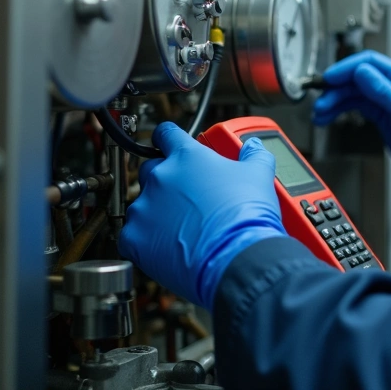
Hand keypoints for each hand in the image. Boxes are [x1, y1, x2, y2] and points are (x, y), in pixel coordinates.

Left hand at [118, 122, 285, 308]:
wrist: (235, 256)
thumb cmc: (245, 216)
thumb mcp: (259, 176)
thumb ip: (254, 155)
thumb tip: (253, 147)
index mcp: (187, 157)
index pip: (166, 134)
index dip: (168, 138)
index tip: (169, 144)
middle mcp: (160, 177)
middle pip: (150, 169)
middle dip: (165, 180)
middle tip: (186, 196)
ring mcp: (144, 208)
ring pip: (142, 204)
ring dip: (157, 212)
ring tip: (182, 228)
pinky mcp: (134, 237)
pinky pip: (131, 235)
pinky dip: (146, 240)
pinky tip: (166, 247)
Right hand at [312, 50, 390, 206]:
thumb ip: (383, 91)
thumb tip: (362, 72)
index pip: (370, 63)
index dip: (347, 68)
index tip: (330, 78)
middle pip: (357, 79)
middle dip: (336, 89)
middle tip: (321, 101)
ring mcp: (385, 101)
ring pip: (353, 94)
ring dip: (335, 101)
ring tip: (320, 113)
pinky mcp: (380, 116)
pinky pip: (356, 107)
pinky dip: (341, 111)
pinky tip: (329, 117)